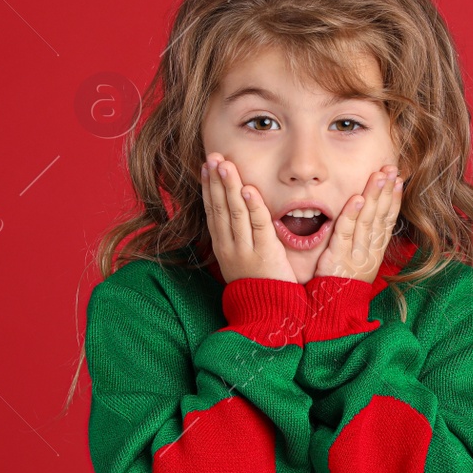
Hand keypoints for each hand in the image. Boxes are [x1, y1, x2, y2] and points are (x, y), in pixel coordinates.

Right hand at [201, 152, 295, 283]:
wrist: (266, 316)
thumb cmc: (257, 289)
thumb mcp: (240, 264)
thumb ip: (238, 242)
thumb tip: (235, 221)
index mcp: (223, 248)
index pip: (212, 212)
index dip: (208, 188)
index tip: (206, 167)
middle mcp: (229, 247)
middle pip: (219, 208)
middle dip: (215, 180)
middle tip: (213, 157)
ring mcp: (245, 250)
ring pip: (235, 212)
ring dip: (229, 186)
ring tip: (225, 164)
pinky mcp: (264, 253)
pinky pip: (257, 225)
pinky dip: (252, 205)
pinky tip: (247, 188)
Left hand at [314, 164, 402, 282]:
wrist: (332, 311)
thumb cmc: (342, 286)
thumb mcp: (359, 264)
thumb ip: (364, 243)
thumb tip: (370, 221)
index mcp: (375, 253)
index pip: (387, 221)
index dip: (394, 199)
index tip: (398, 179)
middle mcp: (369, 252)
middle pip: (380, 217)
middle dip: (386, 191)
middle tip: (391, 168)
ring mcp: (355, 255)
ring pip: (366, 221)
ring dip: (374, 196)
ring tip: (379, 175)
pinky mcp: (338, 257)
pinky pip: (346, 232)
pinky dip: (352, 214)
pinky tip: (358, 198)